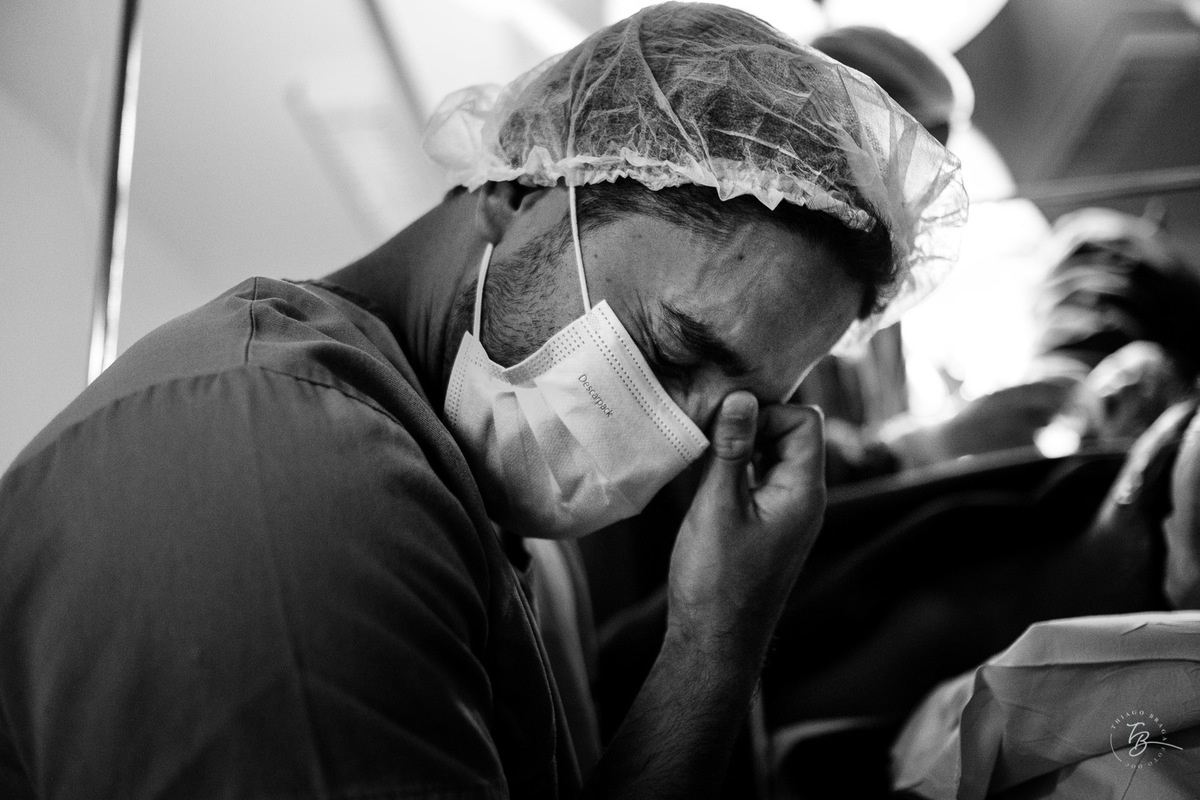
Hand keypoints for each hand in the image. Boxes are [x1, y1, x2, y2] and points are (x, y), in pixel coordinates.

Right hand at [666, 391, 825, 653]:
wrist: (714, 641)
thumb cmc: (717, 580)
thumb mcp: (718, 506)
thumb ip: (731, 449)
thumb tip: (740, 397)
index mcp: (804, 492)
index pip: (805, 421)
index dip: (767, 411)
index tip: (726, 422)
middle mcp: (803, 499)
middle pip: (791, 434)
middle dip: (752, 424)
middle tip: (709, 431)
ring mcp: (786, 513)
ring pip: (771, 456)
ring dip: (741, 446)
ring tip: (703, 453)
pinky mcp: (766, 525)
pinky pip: (758, 479)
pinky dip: (735, 469)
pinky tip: (705, 476)